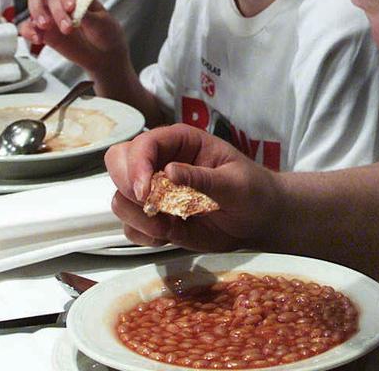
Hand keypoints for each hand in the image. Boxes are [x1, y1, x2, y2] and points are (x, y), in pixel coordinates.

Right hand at [17, 0, 126, 74]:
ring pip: (36, 7)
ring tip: (45, 27)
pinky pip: (29, 28)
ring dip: (38, 15)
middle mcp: (63, 4)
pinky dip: (28, 31)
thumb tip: (77, 9)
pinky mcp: (44, 33)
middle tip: (67, 27)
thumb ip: (88, 16)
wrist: (104, 56)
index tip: (72, 7)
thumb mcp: (102, 24)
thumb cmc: (106, 34)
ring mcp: (52, 18)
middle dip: (56, 11)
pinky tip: (37, 39)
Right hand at [105, 124, 280, 251]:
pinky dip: (143, 235)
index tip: (146, 192)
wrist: (259, 220)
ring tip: (166, 227)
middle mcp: (162, 163)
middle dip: (129, 187)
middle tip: (152, 207)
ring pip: (120, 198)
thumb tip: (170, 171)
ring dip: (136, 217)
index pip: (143, 144)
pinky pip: (131, 228)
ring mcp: (156, 192)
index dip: (137, 165)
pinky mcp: (156, 219)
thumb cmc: (253, 191)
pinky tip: (168, 236)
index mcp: (181, 142)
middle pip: (118, 163)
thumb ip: (203, 178)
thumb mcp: (235, 183)